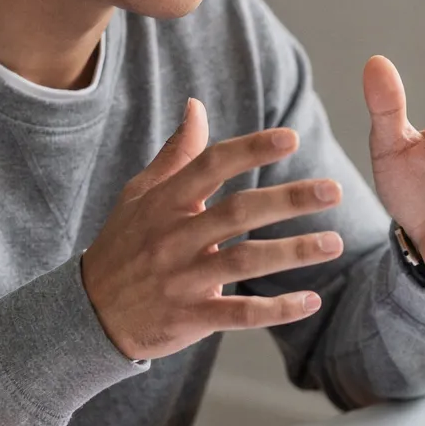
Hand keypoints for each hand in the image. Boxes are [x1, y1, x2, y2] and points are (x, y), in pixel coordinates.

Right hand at [81, 99, 343, 359]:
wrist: (89, 314)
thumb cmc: (122, 246)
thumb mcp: (139, 196)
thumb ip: (175, 155)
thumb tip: (196, 107)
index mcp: (165, 203)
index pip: (211, 167)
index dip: (250, 150)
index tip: (290, 138)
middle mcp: (174, 237)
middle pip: (237, 212)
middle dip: (288, 200)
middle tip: (333, 190)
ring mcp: (182, 279)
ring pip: (245, 262)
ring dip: (293, 252)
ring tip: (335, 242)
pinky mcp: (190, 318)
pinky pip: (239, 314)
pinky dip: (276, 309)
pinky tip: (310, 301)